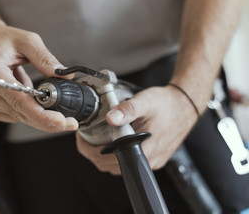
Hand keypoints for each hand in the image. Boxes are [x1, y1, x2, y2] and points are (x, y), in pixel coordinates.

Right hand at [0, 23, 77, 131]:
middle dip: (47, 120)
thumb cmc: (3, 40)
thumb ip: (46, 59)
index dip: (42, 116)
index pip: (20, 102)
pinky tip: (23, 92)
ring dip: (36, 110)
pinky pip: (13, 115)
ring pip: (19, 117)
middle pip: (21, 114)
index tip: (61, 122)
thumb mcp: (28, 41)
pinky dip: (25, 108)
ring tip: (32, 85)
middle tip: (70, 122)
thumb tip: (65, 76)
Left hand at [76, 86, 197, 173]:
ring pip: (120, 166)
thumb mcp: (145, 101)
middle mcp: (149, 160)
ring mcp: (152, 160)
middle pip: (111, 166)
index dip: (91, 152)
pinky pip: (130, 161)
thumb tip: (110, 118)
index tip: (83, 140)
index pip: (109, 161)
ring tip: (96, 138)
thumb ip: (127, 109)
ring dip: (105, 155)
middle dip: (94, 154)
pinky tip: (115, 141)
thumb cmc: (167, 104)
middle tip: (86, 138)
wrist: (186, 105)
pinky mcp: (155, 157)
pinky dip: (118, 154)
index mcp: (144, 150)